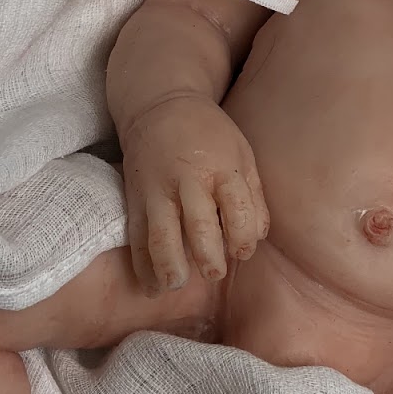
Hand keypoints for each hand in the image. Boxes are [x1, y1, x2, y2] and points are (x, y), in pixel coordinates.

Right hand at [120, 96, 268, 290]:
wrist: (159, 107)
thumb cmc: (209, 134)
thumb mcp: (242, 153)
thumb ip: (253, 195)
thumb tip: (257, 237)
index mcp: (222, 168)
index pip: (237, 210)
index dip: (243, 238)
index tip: (242, 251)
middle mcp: (188, 180)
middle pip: (199, 226)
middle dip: (208, 257)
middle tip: (214, 273)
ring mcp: (158, 190)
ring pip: (161, 234)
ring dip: (169, 265)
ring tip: (175, 285)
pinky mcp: (135, 199)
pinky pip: (136, 237)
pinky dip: (141, 265)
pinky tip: (150, 286)